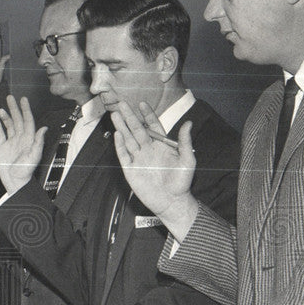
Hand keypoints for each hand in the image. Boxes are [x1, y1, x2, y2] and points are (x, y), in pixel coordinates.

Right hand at [0, 95, 46, 194]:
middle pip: (17, 120)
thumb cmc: (25, 171)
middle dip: (14, 108)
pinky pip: (0, 134)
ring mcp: (11, 142)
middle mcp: (21, 138)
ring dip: (5, 116)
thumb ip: (38, 142)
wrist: (14, 181)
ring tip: (0, 109)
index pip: (28, 121)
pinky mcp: (3, 147)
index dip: (26, 110)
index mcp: (29, 139)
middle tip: (10, 97)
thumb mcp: (34, 156)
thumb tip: (44, 128)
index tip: (23, 99)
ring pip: (9, 125)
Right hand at [112, 102, 198, 239]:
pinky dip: (120, 144)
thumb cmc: (181, 183)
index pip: (152, 126)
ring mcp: (138, 159)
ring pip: (128, 139)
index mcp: (161, 145)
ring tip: (115, 114)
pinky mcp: (131, 169)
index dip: (147, 115)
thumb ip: (185, 142)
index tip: (142, 104)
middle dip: (129, 116)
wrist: (171, 202)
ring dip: (121, 126)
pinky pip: (123, 155)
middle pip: (136, 129)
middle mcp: (148, 150)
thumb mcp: (188, 160)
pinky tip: (117, 134)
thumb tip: (188, 123)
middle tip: (122, 103)